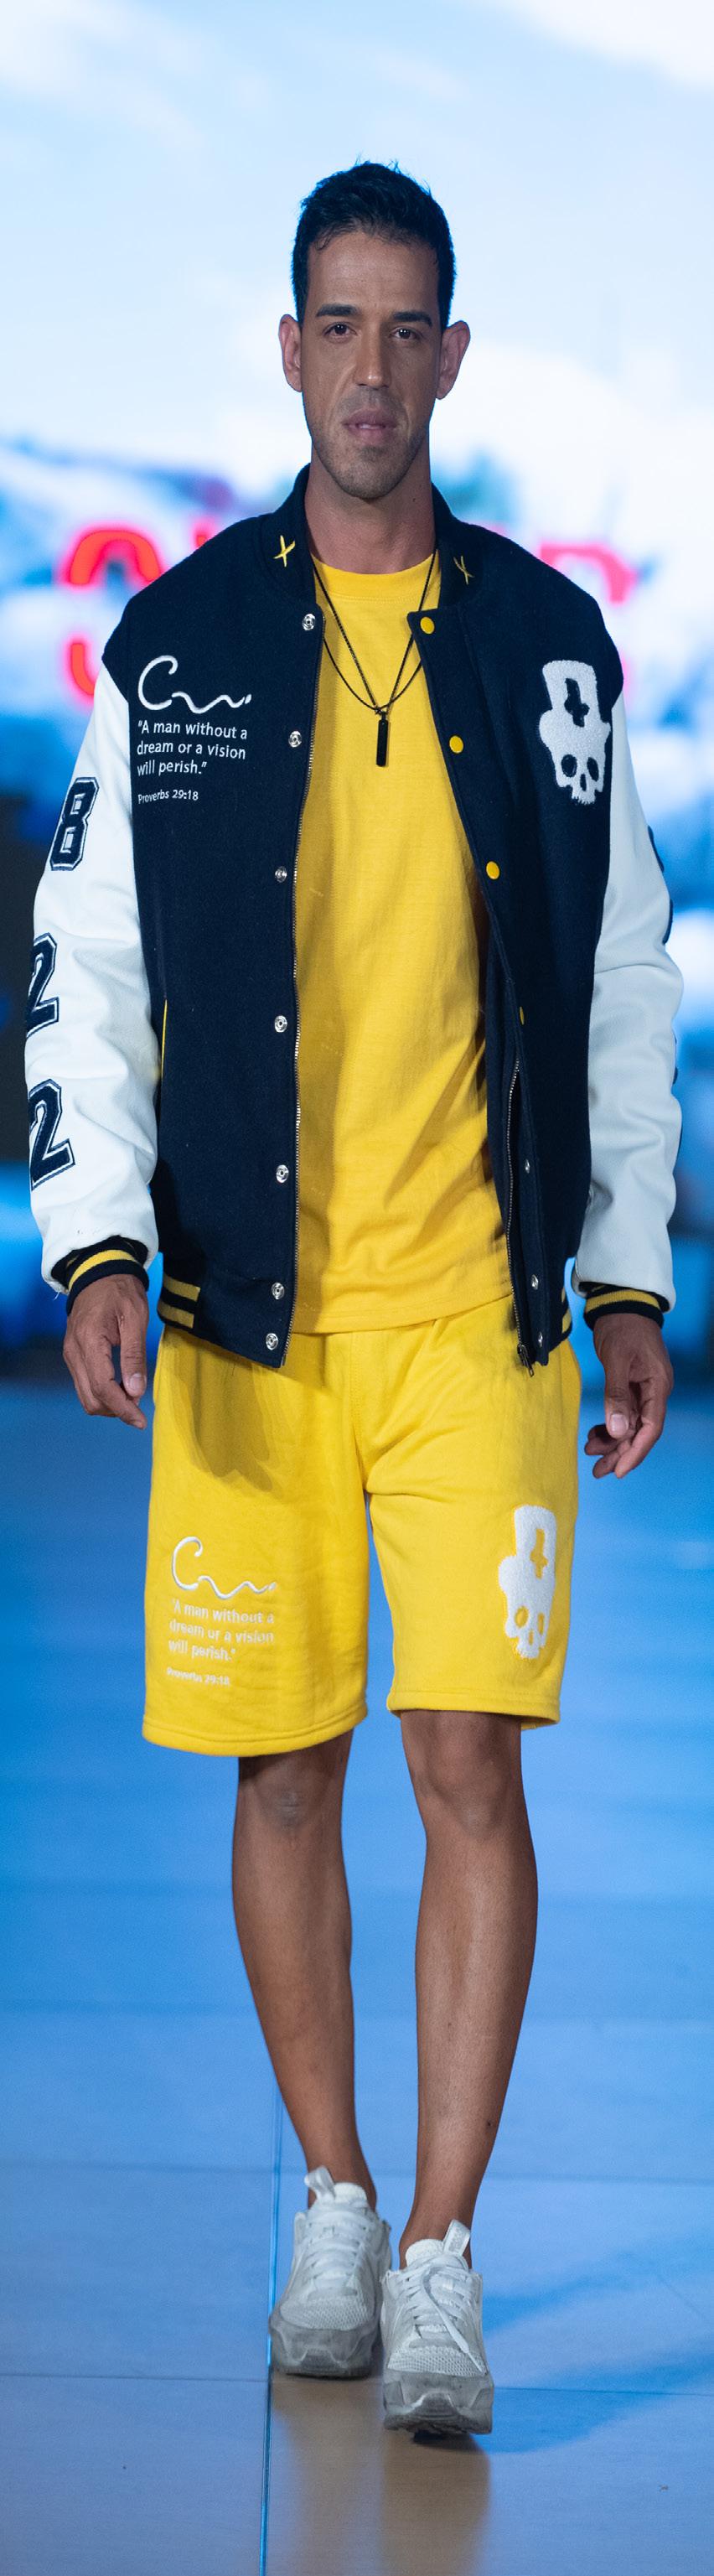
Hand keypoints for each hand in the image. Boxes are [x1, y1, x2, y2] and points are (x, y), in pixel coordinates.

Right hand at [63, 1275, 148, 1427]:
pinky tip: (120, 1386)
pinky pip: (84, 1385)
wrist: (99, 1273)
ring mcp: (70, 1354)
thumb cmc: (120, 1292)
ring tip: (132, 1395)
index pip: (103, 1388)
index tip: (141, 1420)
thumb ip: (134, 1356)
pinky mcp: (72, 1355)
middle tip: (141, 1407)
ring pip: (86, 1396)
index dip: (123, 1408)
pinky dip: (102, 1393)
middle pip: (91, 1399)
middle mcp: (73, 1352)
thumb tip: (135, 1392)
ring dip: (109, 1404)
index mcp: (89, 1341)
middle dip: (117, 1410)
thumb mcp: (135, 1319)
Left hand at [585, 1312, 672, 1479]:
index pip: (651, 1428)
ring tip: (590, 1451)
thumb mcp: (617, 1359)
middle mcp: (654, 1392)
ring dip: (612, 1441)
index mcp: (657, 1386)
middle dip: (620, 1453)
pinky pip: (622, 1413)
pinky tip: (595, 1433)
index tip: (619, 1470)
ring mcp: (643, 1390)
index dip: (636, 1452)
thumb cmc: (622, 1327)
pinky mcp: (631, 1386)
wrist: (622, 1304)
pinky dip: (609, 1425)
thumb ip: (616, 1395)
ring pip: (630, 1425)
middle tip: (598, 1471)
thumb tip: (618, 1431)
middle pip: (640, 1432)